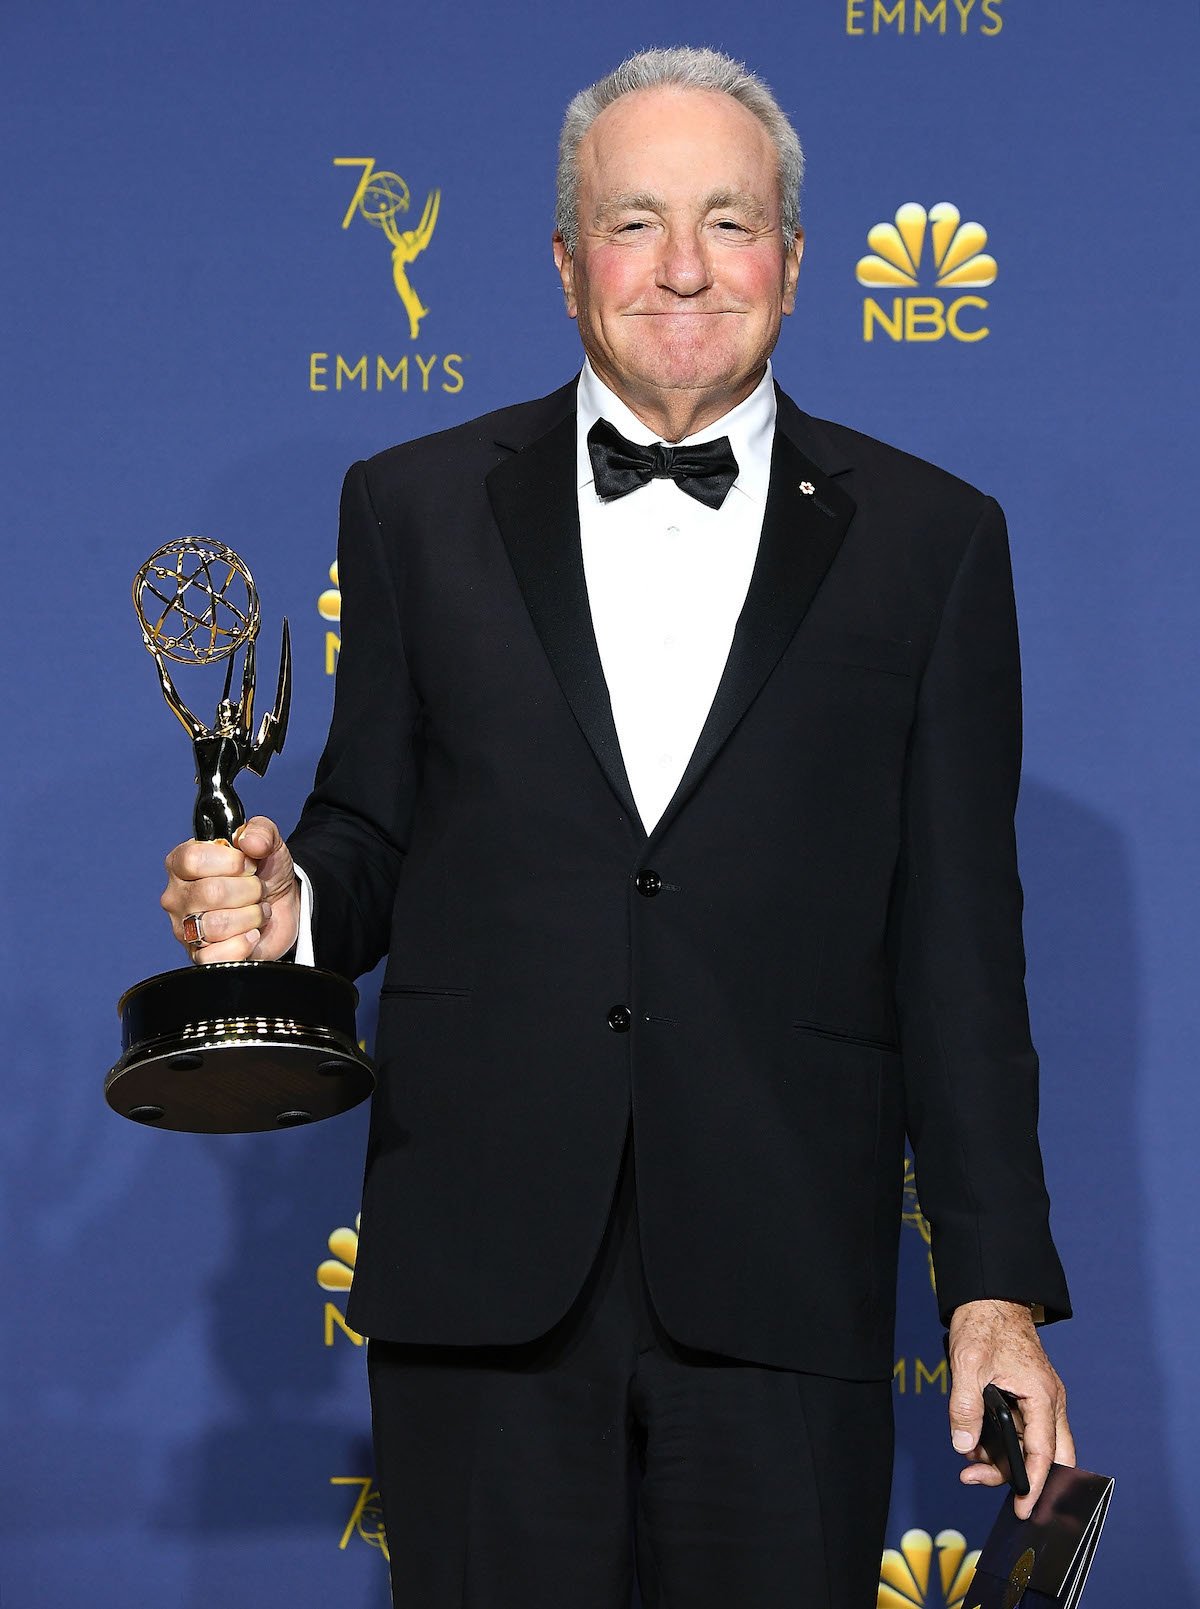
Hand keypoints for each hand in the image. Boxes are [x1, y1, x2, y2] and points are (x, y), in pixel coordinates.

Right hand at [161, 815, 299, 963]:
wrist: (282, 907)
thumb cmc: (264, 874)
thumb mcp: (268, 844)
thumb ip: (261, 831)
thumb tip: (249, 841)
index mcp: (182, 864)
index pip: (193, 859)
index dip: (231, 861)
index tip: (249, 864)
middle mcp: (177, 897)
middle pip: (210, 892)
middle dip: (249, 890)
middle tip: (258, 889)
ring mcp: (186, 930)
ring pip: (216, 925)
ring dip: (251, 916)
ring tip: (257, 911)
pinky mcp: (200, 958)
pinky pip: (216, 956)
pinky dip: (244, 944)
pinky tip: (251, 934)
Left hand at [947, 1298, 1074, 1519]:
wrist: (989, 1297)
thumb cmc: (984, 1324)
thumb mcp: (968, 1364)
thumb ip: (965, 1407)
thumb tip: (964, 1447)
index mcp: (1042, 1396)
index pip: (1045, 1453)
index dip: (1035, 1485)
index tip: (1023, 1509)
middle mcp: (1047, 1402)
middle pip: (1048, 1457)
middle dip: (1018, 1477)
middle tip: (982, 1481)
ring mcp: (1038, 1400)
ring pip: (1030, 1446)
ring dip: (1001, 1457)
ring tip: (967, 1458)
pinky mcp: (1026, 1396)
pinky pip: (1019, 1430)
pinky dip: (998, 1440)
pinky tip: (973, 1439)